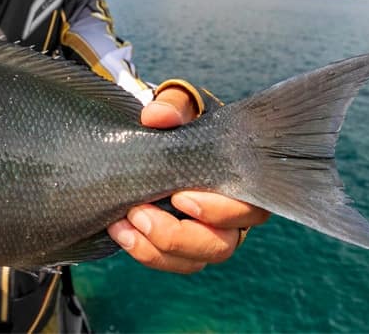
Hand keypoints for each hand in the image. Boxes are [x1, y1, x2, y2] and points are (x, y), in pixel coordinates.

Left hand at [108, 86, 270, 272]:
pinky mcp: (183, 248)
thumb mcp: (179, 106)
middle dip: (178, 235)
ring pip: (195, 260)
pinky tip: (118, 230)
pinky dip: (144, 251)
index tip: (180, 197)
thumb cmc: (183, 122)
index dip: (217, 210)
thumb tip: (156, 116)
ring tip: (124, 223)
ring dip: (156, 248)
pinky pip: (170, 263)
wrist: (160, 137)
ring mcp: (208, 235)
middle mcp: (233, 216)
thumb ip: (171, 106)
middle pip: (221, 244)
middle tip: (139, 212)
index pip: (250, 208)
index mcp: (242, 181)